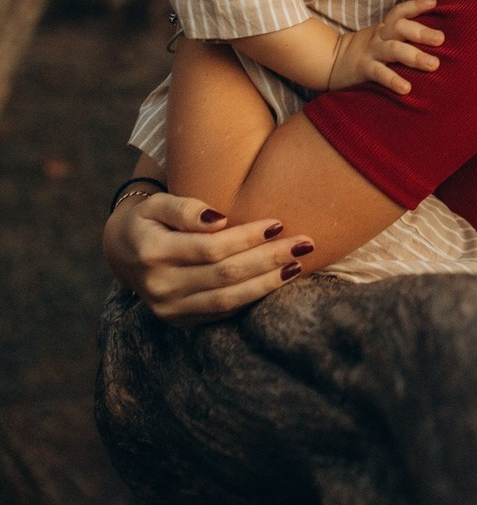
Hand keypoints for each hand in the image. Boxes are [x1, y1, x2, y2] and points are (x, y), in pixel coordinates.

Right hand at [103, 190, 314, 325]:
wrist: (124, 252)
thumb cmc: (149, 218)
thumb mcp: (158, 203)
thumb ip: (185, 208)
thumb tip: (219, 219)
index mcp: (152, 253)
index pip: (209, 249)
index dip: (246, 238)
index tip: (278, 222)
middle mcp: (159, 287)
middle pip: (224, 275)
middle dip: (268, 260)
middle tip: (304, 243)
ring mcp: (169, 309)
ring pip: (227, 299)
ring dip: (267, 283)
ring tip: (298, 264)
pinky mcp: (179, 320)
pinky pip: (222, 312)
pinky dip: (253, 297)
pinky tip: (278, 281)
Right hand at [326, 0, 443, 94]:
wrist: (329, 63)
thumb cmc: (365, 51)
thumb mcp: (380, 37)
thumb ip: (400, 35)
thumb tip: (434, 37)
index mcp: (384, 28)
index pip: (400, 12)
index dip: (416, 5)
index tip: (434, 2)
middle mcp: (379, 36)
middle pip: (400, 28)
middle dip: (421, 32)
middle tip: (441, 39)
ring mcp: (371, 52)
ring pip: (393, 49)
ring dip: (415, 56)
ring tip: (434, 64)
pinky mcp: (362, 69)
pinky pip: (379, 73)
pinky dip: (393, 80)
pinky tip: (407, 88)